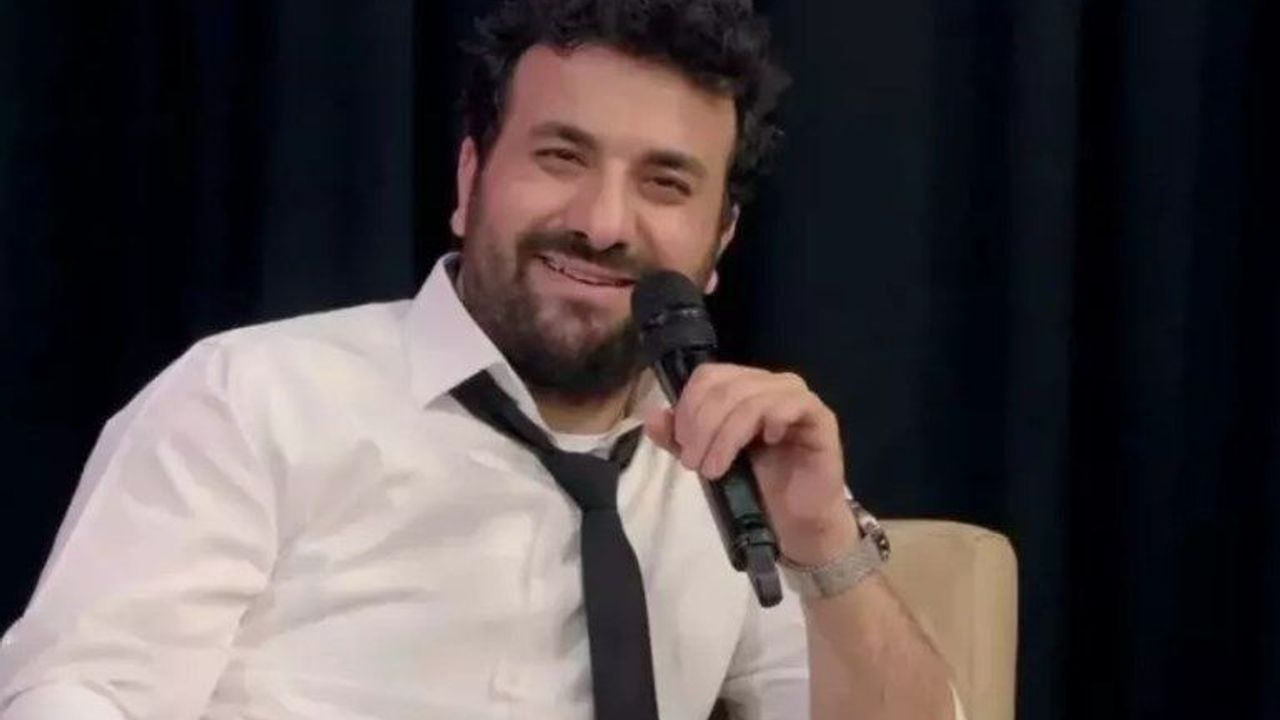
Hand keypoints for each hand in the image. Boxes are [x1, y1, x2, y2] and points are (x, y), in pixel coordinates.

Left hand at [643, 363, 858, 564]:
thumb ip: (679, 439)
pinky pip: (793, 404)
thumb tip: (652, 417)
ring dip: (726, 435)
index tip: (681, 443)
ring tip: (714, 469)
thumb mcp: (707, 459)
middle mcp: (769, 384)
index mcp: (742, 387)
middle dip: (702, 425)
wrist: (794, 519)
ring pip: (753, 398)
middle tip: (693, 463)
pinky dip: (771, 420)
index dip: (689, 405)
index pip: (708, 375)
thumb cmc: (754, 485)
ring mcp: (797, 398)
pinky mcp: (820, 418)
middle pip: (727, 386)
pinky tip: (765, 443)